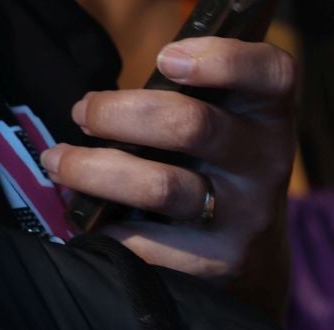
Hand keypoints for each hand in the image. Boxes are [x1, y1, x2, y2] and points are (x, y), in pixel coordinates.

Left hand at [39, 37, 297, 309]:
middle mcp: (268, 166)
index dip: (226, 60)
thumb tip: (105, 98)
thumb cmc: (216, 169)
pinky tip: (90, 220)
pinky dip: (104, 230)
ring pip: (160, 186)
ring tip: (60, 163)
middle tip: (83, 114)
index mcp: (269, 118)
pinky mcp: (219, 264)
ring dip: (92, 170)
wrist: (255, 260)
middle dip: (117, 114)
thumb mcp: (225, 124)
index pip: (274, 75)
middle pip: (192, 125)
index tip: (167, 60)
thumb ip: (190, 95)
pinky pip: (144, 243)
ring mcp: (247, 218)